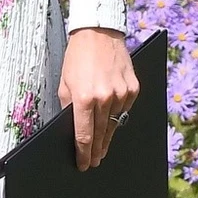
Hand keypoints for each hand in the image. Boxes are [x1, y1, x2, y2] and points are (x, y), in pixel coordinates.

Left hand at [59, 27, 138, 170]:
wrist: (98, 34)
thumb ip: (69, 108)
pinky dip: (117, 116)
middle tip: (94, 161)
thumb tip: (74, 129)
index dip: (84, 153)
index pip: (85, 135)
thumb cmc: (77, 58)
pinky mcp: (133, 88)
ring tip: (102, 148)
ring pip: (115, 124)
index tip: (84, 164)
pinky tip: (111, 121)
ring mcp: (122, 94)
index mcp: (84, 98)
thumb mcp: (64, 84)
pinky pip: (125, 110)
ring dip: (107, 137)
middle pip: (101, 134)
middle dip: (96, 150)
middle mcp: (105, 98)